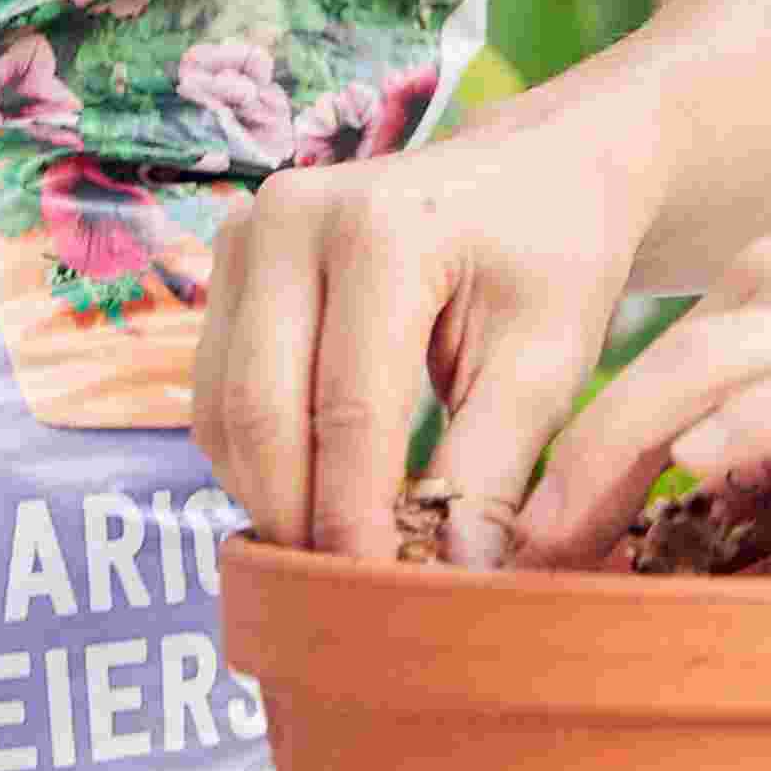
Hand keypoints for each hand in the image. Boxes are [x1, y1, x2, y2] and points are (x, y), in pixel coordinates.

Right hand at [191, 86, 669, 559]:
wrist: (538, 168)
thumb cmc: (554, 259)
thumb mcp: (546, 364)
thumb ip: (490, 474)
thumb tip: (449, 583)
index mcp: (384, 229)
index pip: (350, 411)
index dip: (357, 519)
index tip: (378, 603)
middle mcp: (294, 216)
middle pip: (262, 413)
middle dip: (299, 520)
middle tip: (345, 598)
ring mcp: (248, 228)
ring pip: (223, 410)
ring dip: (270, 495)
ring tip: (338, 547)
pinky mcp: (230, 254)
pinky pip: (216, 390)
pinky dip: (257, 457)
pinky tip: (315, 489)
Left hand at [506, 178, 770, 569]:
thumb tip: (712, 538)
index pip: (638, 380)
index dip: (567, 470)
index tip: (515, 561)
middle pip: (631, 380)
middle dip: (552, 480)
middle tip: (488, 578)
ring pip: (684, 379)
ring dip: (601, 468)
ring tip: (543, 555)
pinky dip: (735, 434)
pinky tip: (686, 484)